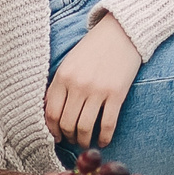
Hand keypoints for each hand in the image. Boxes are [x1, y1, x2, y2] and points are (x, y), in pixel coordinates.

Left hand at [44, 15, 142, 146]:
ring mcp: (98, 90)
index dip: (53, 130)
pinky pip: (107, 124)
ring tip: (86, 143)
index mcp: (63, 76)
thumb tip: (52, 114)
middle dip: (69, 137)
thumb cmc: (94, 48)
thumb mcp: (70, 62)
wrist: (122, 32)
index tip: (58, 137)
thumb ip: (60, 85)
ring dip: (84, 141)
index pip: (51, 113)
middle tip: (73, 140)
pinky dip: (104, 138)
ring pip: (85, 127)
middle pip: (67, 123)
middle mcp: (78, 85)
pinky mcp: (117, 94)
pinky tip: (103, 141)